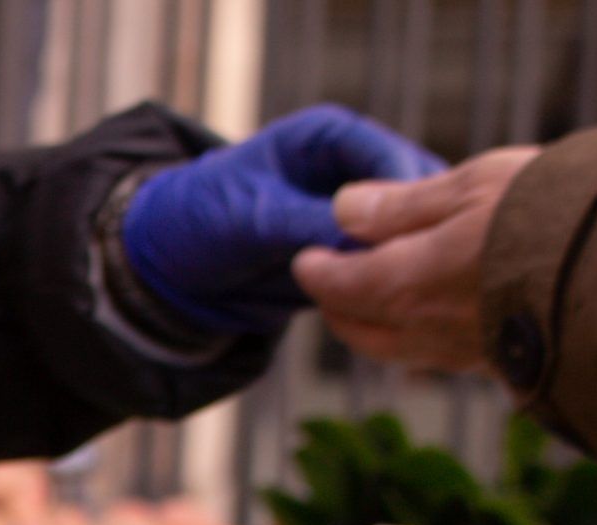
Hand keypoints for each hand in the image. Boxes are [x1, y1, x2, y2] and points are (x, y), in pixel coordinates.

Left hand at [124, 105, 444, 334]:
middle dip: (419, 234)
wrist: (166, 273)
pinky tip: (403, 314)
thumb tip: (369, 242)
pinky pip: (385, 274)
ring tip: (418, 300)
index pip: (391, 159)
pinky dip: (393, 292)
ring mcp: (354, 219)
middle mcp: (351, 173)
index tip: (420, 230)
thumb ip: (311, 223)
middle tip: (431, 272)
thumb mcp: (253, 217)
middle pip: (412, 200)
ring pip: (406, 240)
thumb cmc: (198, 221)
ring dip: (411, 267)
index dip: (410, 194)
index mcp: (330, 139)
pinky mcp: (350, 259)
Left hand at [291, 147, 541, 371]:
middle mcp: (425, 330)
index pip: (339, 284)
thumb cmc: (550, 212)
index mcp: (403, 285)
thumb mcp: (471, 186)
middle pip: (360, 327)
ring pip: (400, 347)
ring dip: (377, 326)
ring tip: (373, 301)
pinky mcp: (504, 364)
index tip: (307, 257)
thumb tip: (344, 209)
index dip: (318, 268)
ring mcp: (465, 353)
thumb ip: (402, 204)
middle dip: (338, 305)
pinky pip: (443, 356)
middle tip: (329, 283)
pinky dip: (422, 338)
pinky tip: (433, 320)